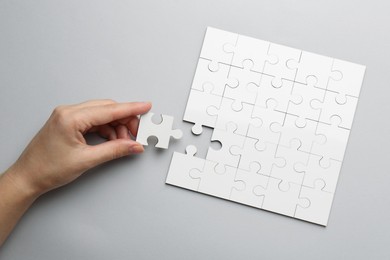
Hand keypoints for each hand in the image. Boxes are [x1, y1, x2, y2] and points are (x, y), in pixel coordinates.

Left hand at [6, 99, 151, 195]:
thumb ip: (114, 150)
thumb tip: (133, 145)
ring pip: (102, 115)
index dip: (131, 109)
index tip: (145, 107)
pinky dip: (107, 130)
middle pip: (107, 110)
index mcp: (70, 117)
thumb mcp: (86, 160)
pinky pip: (94, 121)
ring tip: (125, 142)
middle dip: (125, 121)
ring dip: (116, 127)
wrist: (28, 178)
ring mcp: (68, 117)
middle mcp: (69, 112)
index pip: (109, 110)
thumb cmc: (47, 169)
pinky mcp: (69, 123)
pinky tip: (113, 140)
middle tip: (138, 134)